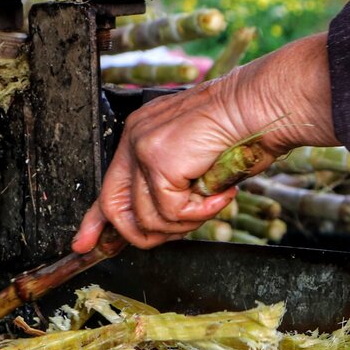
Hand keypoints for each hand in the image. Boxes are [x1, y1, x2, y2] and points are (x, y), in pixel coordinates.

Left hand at [72, 33, 337, 251]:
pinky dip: (201, 213)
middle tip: (179, 231)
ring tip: (213, 201)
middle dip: (142, 234)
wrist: (265, 104)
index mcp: (143, 135)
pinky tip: (221, 194)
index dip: (96, 221)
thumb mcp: (202, 166)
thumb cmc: (247, 131)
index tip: (84, 245)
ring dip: (185, 223)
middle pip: (114, 207)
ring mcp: (143, 147)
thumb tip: (163, 225)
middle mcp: (136, 137)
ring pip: (148, 217)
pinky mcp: (157, 159)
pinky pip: (171, 212)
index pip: (108, 186)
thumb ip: (177, 190)